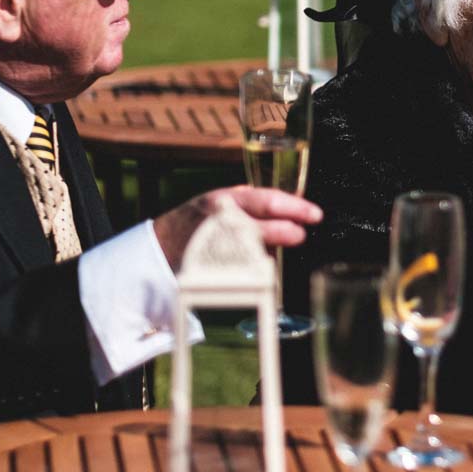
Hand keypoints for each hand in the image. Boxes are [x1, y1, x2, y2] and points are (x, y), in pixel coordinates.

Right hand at [153, 185, 322, 271]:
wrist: (158, 246)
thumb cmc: (196, 220)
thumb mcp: (220, 201)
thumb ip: (250, 201)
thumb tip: (287, 200)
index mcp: (225, 200)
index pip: (267, 201)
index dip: (295, 208)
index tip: (315, 215)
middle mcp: (219, 221)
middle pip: (260, 226)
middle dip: (285, 231)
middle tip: (300, 235)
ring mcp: (214, 247)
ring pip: (252, 250)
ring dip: (269, 253)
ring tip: (274, 253)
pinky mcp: (209, 270)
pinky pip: (240, 271)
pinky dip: (253, 269)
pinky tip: (256, 268)